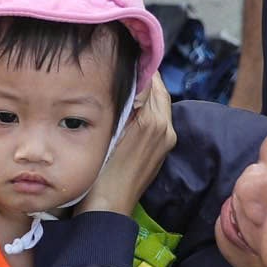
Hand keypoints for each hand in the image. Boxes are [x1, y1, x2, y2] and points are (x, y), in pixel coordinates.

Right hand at [81, 74, 174, 215]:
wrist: (107, 209)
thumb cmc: (101, 173)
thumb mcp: (110, 130)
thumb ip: (125, 102)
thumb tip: (132, 76)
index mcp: (154, 121)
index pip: (152, 79)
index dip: (138, 67)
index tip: (123, 58)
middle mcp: (165, 129)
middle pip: (158, 91)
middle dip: (143, 80)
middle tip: (121, 70)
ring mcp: (165, 141)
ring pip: (157, 105)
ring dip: (144, 95)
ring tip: (122, 90)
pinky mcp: (160, 152)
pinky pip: (156, 121)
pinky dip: (145, 112)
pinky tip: (127, 114)